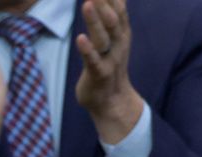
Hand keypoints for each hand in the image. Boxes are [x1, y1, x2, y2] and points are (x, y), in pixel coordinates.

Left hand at [74, 0, 143, 143]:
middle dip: (105, 2)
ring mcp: (110, 59)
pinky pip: (93, 60)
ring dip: (95, 20)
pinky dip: (87, 49)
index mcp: (121, 34)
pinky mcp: (99, 74)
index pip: (118, 9)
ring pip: (104, 37)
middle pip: (113, 19)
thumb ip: (110, 21)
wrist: (111, 101)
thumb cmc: (107, 67)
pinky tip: (80, 38)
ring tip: (88, 3)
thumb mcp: (112, 41)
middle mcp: (119, 44)